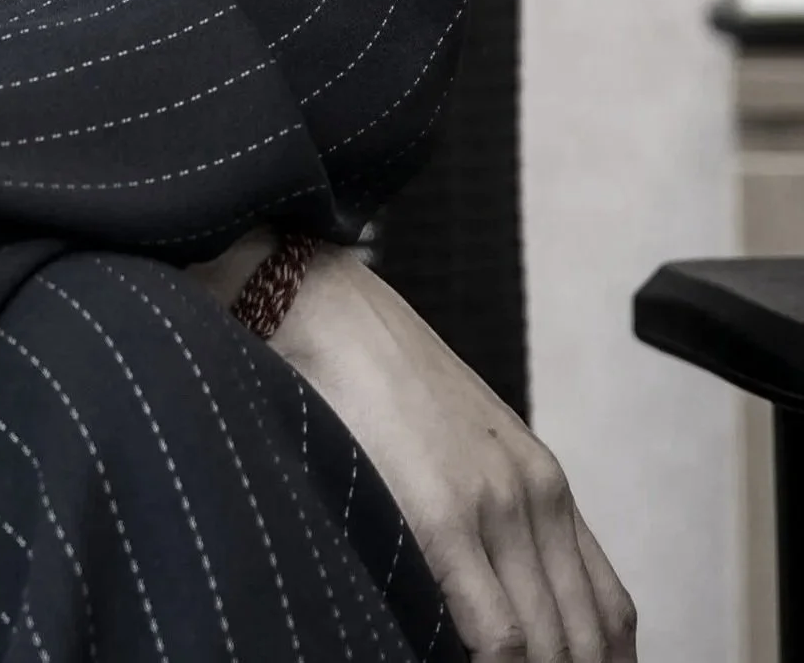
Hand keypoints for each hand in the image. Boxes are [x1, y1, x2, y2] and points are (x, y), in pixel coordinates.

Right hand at [261, 245, 637, 662]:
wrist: (331, 311)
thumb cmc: (379, 379)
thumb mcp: (461, 443)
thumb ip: (492, 510)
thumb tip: (499, 595)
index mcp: (544, 484)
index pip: (609, 614)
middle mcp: (536, 497)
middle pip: (588, 640)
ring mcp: (495, 507)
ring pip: (551, 647)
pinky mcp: (444, 516)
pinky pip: (498, 634)